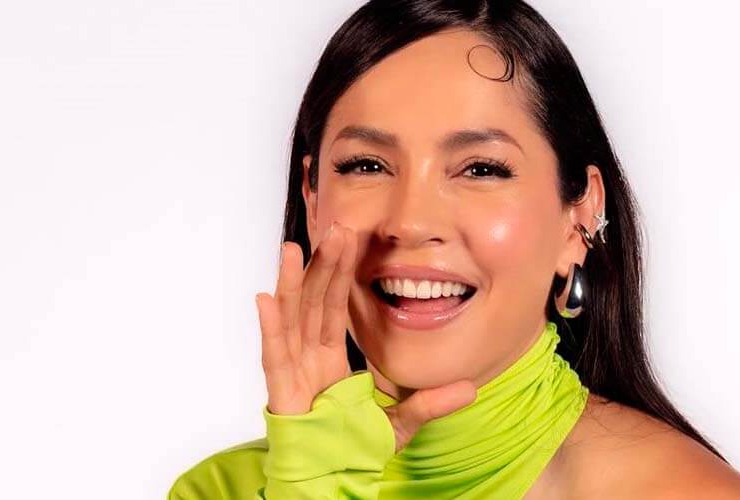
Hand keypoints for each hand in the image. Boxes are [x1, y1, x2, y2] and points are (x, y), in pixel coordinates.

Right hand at [254, 222, 476, 450]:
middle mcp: (308, 358)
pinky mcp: (281, 391)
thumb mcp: (402, 423)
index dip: (340, 273)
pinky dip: (270, 326)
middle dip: (323, 266)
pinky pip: (275, 354)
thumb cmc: (351, 451)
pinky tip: (267, 298)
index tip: (349, 238)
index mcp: (330, 359)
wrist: (330, 483)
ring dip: (292, 283)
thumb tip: (472, 388)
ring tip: (293, 248)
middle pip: (314, 302)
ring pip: (292, 318)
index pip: (335, 307)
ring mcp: (293, 372)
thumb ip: (431, 403)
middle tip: (334, 228)